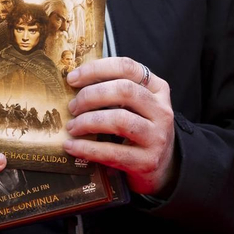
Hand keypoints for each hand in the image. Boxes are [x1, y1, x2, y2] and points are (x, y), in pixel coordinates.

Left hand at [62, 57, 177, 197]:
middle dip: (90, 96)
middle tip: (72, 107)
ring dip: (88, 122)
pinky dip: (87, 148)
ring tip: (72, 127)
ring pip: (119, 120)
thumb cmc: (139, 128)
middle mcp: (161, 110)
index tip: (72, 79)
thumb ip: (114, 90)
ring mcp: (157, 137)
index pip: (127, 67)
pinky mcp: (147, 161)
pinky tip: (71, 146)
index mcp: (158, 89)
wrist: (162, 165)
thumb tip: (74, 82)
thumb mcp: (136, 105)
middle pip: (123, 91)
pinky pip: (112, 152)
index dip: (96, 69)